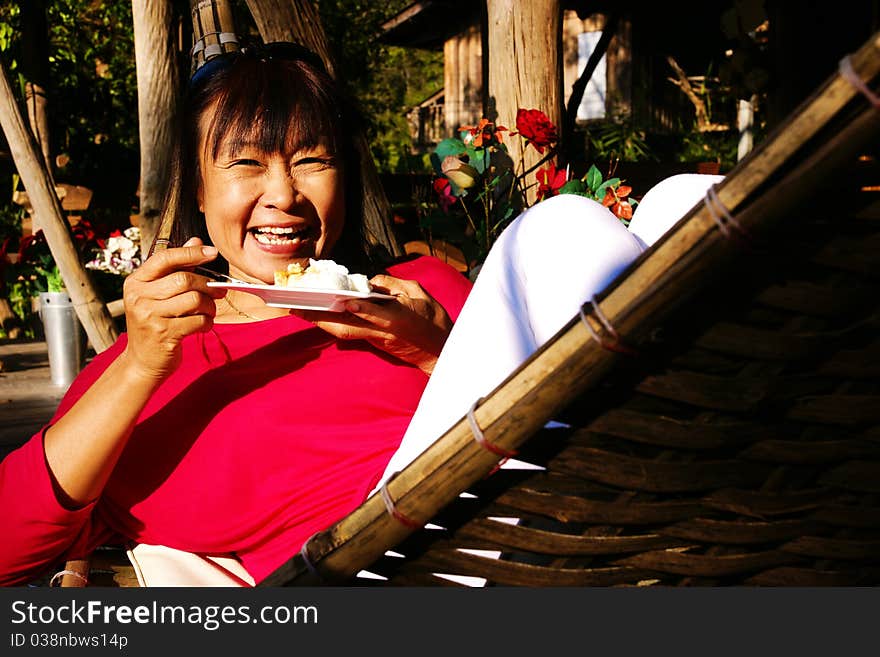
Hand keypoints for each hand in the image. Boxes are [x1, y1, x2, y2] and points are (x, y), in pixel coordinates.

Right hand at [121, 237, 226, 380]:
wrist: (143, 361)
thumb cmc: (155, 322)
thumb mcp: (158, 294)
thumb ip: (177, 268)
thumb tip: (196, 240)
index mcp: (136, 282)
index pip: (165, 258)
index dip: (191, 253)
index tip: (212, 252)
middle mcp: (139, 297)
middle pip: (184, 280)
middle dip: (208, 285)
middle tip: (219, 292)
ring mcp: (150, 317)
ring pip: (194, 300)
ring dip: (210, 306)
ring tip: (209, 311)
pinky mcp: (164, 335)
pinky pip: (198, 321)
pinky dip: (208, 322)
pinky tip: (204, 325)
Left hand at [291, 274, 452, 374]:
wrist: (439, 352)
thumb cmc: (433, 320)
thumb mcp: (420, 295)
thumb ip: (394, 285)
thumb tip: (370, 282)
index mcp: (399, 319)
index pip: (376, 314)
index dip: (361, 309)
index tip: (345, 302)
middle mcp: (383, 332)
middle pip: (348, 327)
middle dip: (322, 318)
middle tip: (297, 308)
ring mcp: (376, 340)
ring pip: (344, 331)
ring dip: (320, 322)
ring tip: (299, 310)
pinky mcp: (373, 343)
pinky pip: (348, 332)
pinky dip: (331, 324)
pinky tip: (316, 315)